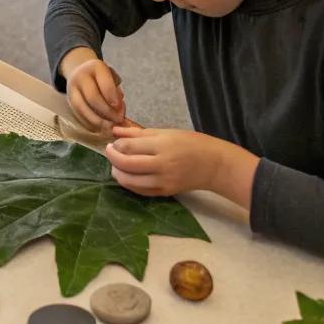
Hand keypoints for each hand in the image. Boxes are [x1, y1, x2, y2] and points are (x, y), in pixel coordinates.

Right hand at [62, 50, 124, 134]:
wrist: (80, 71)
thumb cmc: (102, 77)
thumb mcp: (112, 76)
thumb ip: (116, 91)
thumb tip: (119, 110)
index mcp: (96, 67)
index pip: (105, 84)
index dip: (113, 99)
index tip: (121, 109)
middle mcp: (81, 76)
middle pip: (93, 98)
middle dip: (107, 112)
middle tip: (118, 120)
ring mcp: (72, 89)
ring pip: (83, 109)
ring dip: (98, 121)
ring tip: (110, 128)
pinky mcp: (69, 101)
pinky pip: (78, 115)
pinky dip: (90, 124)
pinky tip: (100, 128)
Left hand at [107, 126, 257, 205]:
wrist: (213, 164)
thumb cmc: (190, 143)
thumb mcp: (165, 132)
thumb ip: (138, 133)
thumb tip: (115, 131)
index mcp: (162, 146)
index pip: (129, 147)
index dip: (116, 145)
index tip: (113, 142)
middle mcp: (161, 165)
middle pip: (126, 165)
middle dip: (112, 158)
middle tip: (110, 152)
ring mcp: (162, 181)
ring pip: (129, 181)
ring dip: (117, 173)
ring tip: (117, 164)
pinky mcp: (164, 192)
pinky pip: (139, 191)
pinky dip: (129, 183)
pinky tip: (128, 175)